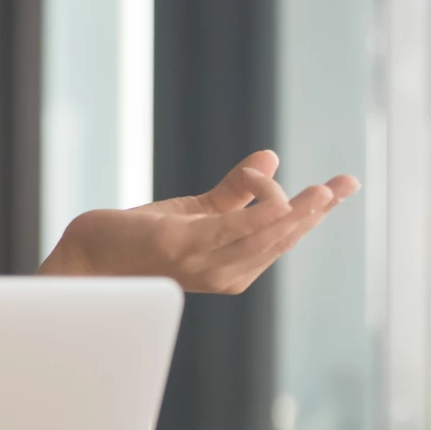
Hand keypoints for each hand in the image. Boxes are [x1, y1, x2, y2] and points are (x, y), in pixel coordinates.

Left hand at [39, 150, 358, 293]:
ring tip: (323, 192)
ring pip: (262, 237)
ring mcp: (205, 265)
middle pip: (281, 238)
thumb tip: (271, 155)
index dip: (315, 211)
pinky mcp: (182, 249)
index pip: (284, 236)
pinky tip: (281, 203)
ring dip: (296, 214)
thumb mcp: (196, 210)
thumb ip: (235, 190)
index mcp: (234, 266)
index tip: (344, 183)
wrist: (87, 257)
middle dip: (315, 212)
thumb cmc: (138, 239)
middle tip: (342, 184)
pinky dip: (258, 218)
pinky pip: (230, 233)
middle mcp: (226, 273)